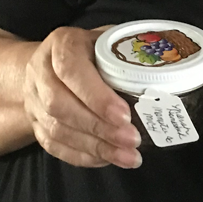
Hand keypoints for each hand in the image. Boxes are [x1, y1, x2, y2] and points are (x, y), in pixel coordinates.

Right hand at [23, 25, 142, 167]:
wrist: (50, 64)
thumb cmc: (93, 51)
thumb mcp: (111, 41)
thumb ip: (131, 54)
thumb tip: (168, 72)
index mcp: (62, 45)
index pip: (71, 70)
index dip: (96, 96)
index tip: (124, 116)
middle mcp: (41, 71)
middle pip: (60, 105)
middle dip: (99, 127)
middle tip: (132, 140)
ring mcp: (34, 99)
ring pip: (57, 129)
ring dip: (95, 146)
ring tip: (128, 157)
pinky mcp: (35, 123)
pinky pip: (53, 145)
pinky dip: (82, 156)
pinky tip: (107, 160)